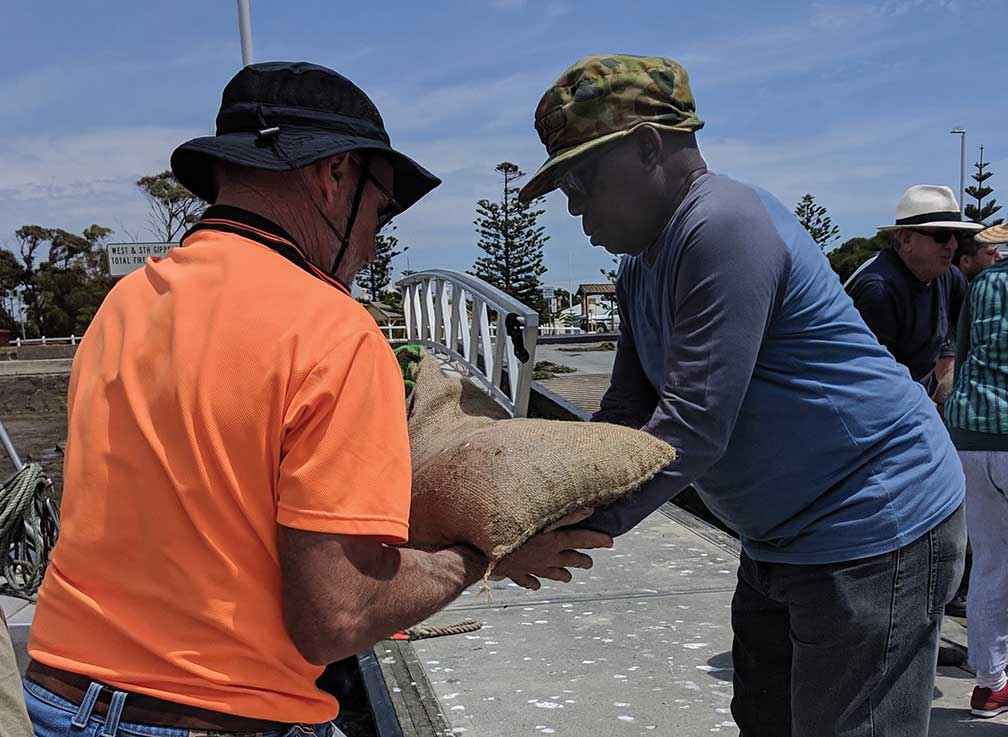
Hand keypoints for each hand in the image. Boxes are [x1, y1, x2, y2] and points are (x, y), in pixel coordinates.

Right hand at [491, 509, 613, 590]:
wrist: (486, 552)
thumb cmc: (514, 529)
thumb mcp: (543, 518)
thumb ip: (567, 513)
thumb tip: (590, 509)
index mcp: (555, 541)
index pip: (583, 540)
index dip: (598, 541)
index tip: (610, 543)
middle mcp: (548, 557)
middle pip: (570, 560)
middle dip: (581, 561)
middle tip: (589, 563)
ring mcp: (533, 568)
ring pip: (552, 574)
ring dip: (562, 575)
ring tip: (568, 577)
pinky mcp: (517, 573)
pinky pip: (528, 581)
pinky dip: (533, 583)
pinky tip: (536, 585)